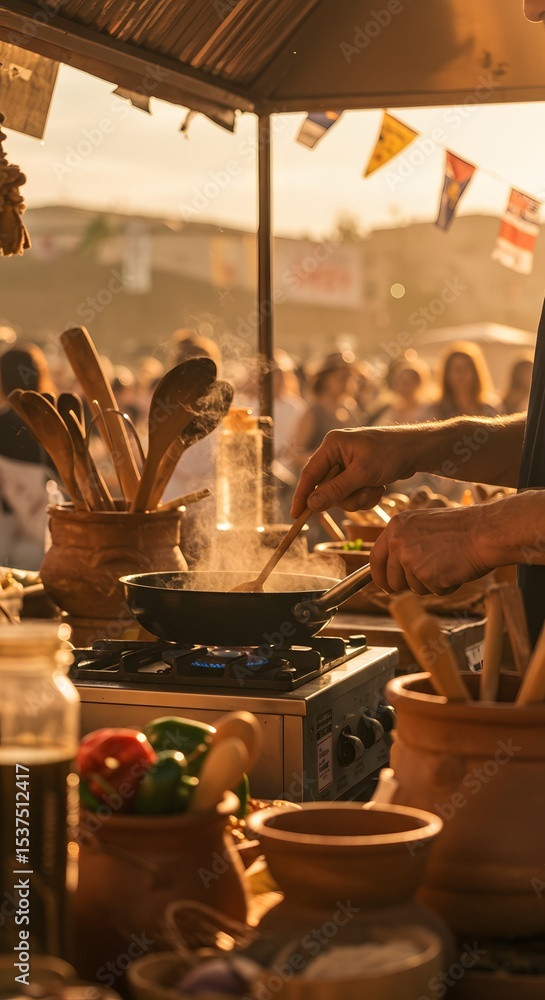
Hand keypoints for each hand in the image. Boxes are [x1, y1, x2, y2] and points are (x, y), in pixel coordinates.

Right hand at [290, 427, 417, 516]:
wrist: (417, 449)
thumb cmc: (391, 453)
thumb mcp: (363, 473)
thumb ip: (336, 490)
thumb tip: (312, 504)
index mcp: (332, 446)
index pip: (310, 474)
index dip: (302, 496)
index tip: (296, 515)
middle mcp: (337, 454)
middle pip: (327, 489)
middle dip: (346, 496)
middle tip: (364, 491)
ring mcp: (348, 465)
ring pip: (342, 496)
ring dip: (360, 497)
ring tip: (376, 486)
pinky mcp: (358, 475)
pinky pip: (354, 495)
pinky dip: (367, 495)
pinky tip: (379, 485)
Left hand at [369, 505, 493, 594]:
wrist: (484, 531)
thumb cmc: (461, 528)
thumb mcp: (423, 526)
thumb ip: (405, 542)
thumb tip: (393, 567)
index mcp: (395, 526)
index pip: (375, 557)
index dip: (379, 575)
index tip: (385, 585)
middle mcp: (398, 542)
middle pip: (392, 579)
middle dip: (406, 585)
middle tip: (426, 578)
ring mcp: (410, 559)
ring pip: (413, 588)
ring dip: (430, 583)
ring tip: (447, 563)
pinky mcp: (425, 575)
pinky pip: (433, 591)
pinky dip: (446, 586)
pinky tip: (455, 568)